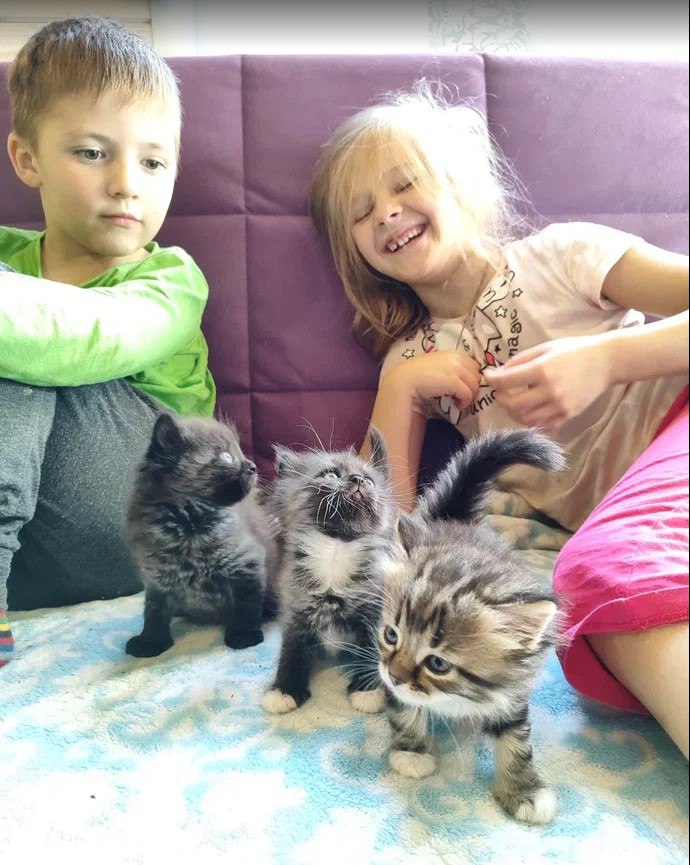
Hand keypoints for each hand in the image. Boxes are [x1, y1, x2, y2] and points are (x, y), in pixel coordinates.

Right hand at [385, 350, 480, 410]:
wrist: (404, 380)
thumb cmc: (417, 374)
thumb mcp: (437, 366)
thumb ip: (450, 367)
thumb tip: (462, 379)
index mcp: (453, 353)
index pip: (473, 365)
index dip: (470, 377)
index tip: (464, 387)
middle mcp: (457, 358)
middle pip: (477, 375)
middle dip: (472, 387)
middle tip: (462, 396)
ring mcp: (455, 369)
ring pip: (474, 385)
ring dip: (469, 396)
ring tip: (459, 402)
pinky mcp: (453, 381)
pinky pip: (468, 394)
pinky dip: (464, 402)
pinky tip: (457, 405)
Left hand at [484, 336, 610, 430]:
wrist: (606, 362)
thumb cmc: (573, 351)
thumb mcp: (544, 348)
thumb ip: (520, 361)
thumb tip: (498, 373)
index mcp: (542, 370)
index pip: (506, 381)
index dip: (492, 380)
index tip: (488, 376)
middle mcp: (550, 391)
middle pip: (513, 405)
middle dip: (501, 398)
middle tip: (501, 391)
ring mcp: (560, 407)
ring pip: (525, 418)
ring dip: (514, 411)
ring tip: (515, 400)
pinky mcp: (568, 416)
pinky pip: (542, 426)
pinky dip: (531, 420)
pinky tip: (530, 410)